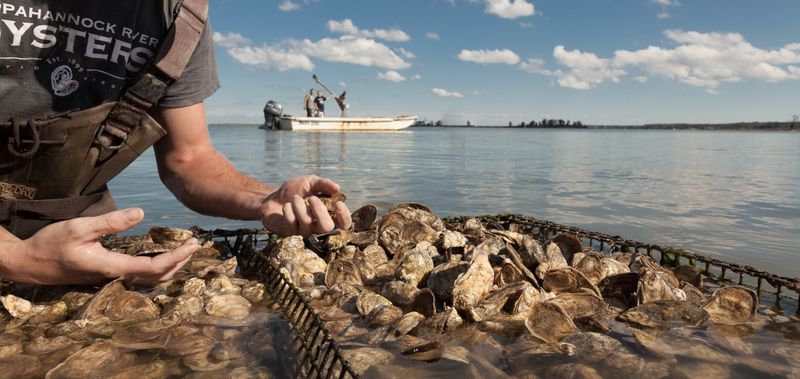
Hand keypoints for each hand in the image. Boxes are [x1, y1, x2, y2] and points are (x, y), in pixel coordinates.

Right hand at [0, 208, 198, 284]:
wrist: (28, 264)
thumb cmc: (51, 244)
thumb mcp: (79, 228)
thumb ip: (111, 222)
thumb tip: (141, 214)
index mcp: (111, 267)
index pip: (153, 268)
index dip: (176, 258)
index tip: (191, 245)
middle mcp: (114, 276)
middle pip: (156, 276)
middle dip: (179, 262)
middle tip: (194, 245)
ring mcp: (110, 277)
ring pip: (148, 278)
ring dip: (169, 266)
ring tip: (184, 250)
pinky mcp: (106, 274)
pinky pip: (138, 275)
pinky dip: (156, 267)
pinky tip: (160, 254)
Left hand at [260, 175, 351, 235]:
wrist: (272, 197)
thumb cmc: (294, 191)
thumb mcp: (310, 182)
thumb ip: (323, 184)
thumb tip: (337, 188)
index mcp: (328, 215)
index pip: (343, 224)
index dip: (344, 217)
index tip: (338, 204)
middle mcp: (317, 227)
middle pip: (327, 227)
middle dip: (319, 210)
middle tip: (311, 198)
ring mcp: (303, 232)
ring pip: (307, 223)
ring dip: (300, 206)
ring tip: (295, 198)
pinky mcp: (289, 234)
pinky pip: (292, 222)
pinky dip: (288, 210)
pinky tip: (286, 206)